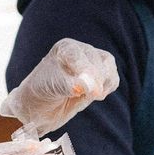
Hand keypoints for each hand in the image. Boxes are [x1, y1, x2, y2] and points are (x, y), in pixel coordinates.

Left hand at [0, 39, 118, 134]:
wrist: (41, 106)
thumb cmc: (41, 93)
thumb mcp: (51, 88)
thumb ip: (69, 85)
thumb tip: (90, 87)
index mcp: (65, 48)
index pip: (78, 55)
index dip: (85, 70)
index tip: (90, 89)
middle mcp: (80, 50)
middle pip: (97, 60)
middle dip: (96, 79)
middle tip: (92, 96)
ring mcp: (92, 62)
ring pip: (108, 67)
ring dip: (103, 83)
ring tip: (89, 96)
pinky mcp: (102, 75)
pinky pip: (112, 79)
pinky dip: (107, 88)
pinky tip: (94, 96)